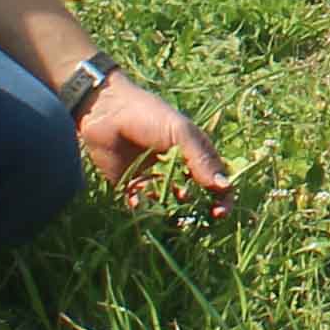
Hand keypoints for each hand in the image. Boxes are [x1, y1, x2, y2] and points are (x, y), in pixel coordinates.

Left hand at [79, 72, 233, 207]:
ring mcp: (156, 178)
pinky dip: (143, 207)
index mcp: (196, 153)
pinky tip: (138, 199)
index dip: (222, 198)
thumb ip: (201, 159)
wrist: (104, 111)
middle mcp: (179, 169)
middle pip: (195, 198)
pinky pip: (143, 204)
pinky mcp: (133, 185)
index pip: (217, 181)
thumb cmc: (147, 114)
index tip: (218, 212)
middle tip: (188, 218)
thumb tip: (224, 186)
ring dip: (169, 211)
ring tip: (162, 208)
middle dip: (195, 211)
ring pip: (169, 205)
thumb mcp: (180, 132)